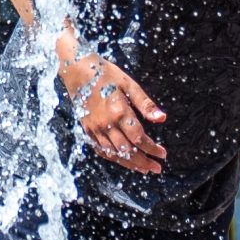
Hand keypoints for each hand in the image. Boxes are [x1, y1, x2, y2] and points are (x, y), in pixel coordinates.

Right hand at [57, 34, 167, 173]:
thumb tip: (162, 118)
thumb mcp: (129, 84)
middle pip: (127, 150)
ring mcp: (94, 128)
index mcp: (119, 111)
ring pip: (114, 153)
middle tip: (156, 168)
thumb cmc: (105, 74)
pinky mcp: (86, 129)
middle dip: (143, 161)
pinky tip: (122, 160)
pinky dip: (113, 157)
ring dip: (130, 163)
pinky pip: (100, 149)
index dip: (152, 148)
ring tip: (143, 169)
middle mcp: (106, 123)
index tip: (163, 154)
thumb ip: (145, 104)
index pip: (139, 138)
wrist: (76, 70)